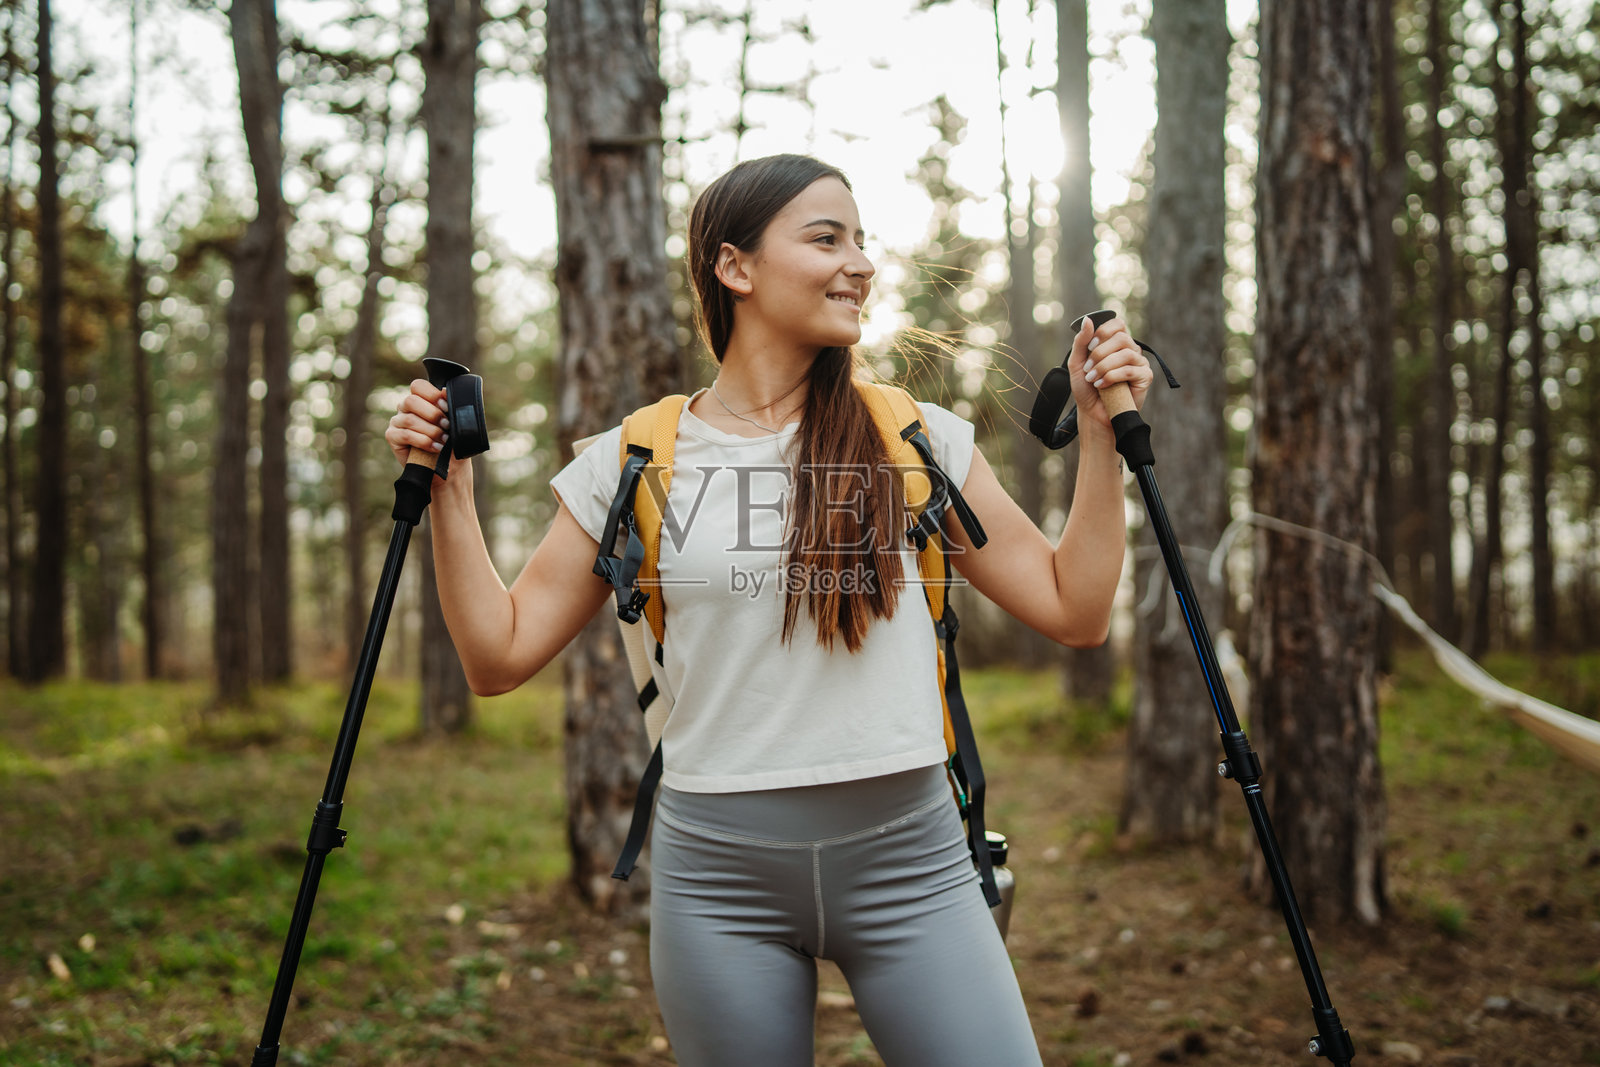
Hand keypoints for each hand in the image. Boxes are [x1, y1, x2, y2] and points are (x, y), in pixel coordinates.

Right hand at [385, 379, 451, 468]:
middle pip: (411, 400)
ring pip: (410, 419)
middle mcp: (405, 408)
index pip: (418, 386)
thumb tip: (445, 390)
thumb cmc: (451, 443)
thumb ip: (449, 406)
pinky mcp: (392, 437)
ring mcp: (397, 422)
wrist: (447, 467)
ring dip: (431, 430)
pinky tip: (435, 447)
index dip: (432, 395)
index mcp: (420, 400)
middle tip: (447, 426)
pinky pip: (406, 435)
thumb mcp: (455, 424)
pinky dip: (424, 441)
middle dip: (432, 414)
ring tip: (444, 440)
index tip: (446, 407)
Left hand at [1067, 313, 1153, 431]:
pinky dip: (1112, 377)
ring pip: (1125, 353)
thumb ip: (1081, 342)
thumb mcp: (1077, 363)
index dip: (1103, 332)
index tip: (1090, 347)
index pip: (1117, 324)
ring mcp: (1139, 363)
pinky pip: (1130, 370)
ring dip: (1104, 367)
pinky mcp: (1145, 377)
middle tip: (1088, 370)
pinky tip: (1103, 386)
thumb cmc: (1086, 388)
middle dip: (1100, 353)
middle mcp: (1130, 350)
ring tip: (1093, 380)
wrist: (1092, 412)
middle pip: (1121, 337)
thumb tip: (1087, 319)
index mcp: (1116, 344)